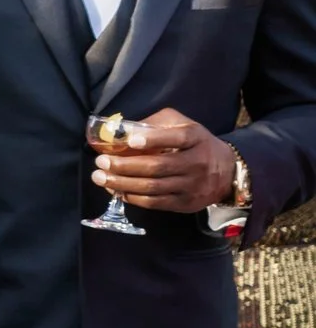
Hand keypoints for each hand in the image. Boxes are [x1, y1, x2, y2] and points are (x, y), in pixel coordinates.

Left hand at [91, 108, 235, 214]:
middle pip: (158, 166)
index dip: (154, 139)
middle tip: (100, 162)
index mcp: (196, 138)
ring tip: (100, 178)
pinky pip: (156, 203)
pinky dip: (133, 197)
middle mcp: (197, 162)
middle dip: (125, 165)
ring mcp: (193, 185)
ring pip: (153, 187)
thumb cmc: (194, 143)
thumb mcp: (181, 124)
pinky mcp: (187, 203)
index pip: (177, 138)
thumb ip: (155, 124)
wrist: (227, 170)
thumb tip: (120, 130)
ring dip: (122, 183)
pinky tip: (116, 190)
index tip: (131, 141)